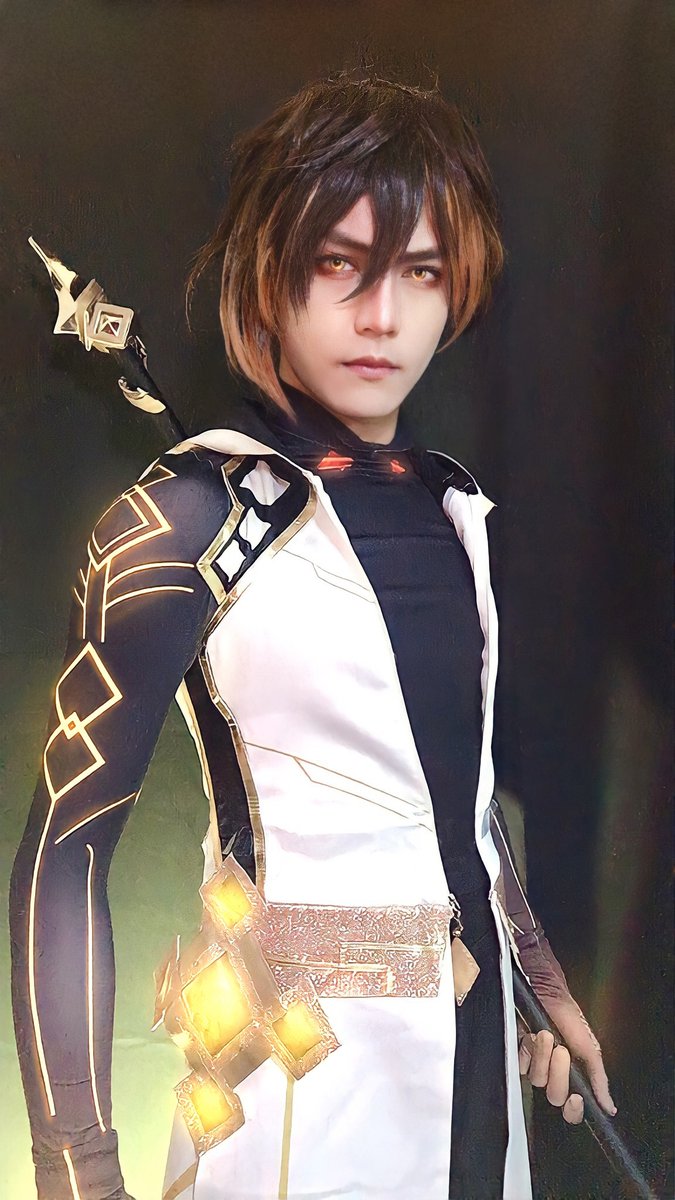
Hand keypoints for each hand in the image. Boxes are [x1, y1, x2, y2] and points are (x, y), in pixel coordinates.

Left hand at [518, 996, 616, 1123]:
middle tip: (562, 1050)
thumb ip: (599, 1079)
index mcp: (574, 1078)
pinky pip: (521, 1066)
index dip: (574, 1111)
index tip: (577, 1098)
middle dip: (559, 1073)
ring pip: (537, 1080)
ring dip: (543, 1056)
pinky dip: (528, 1050)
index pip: (573, 1111)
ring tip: (547, 1035)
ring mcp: (537, 1066)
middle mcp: (554, 1075)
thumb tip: (609, 1107)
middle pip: (555, 1096)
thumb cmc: (569, 1017)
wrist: (547, 994)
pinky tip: (532, 1036)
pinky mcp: (521, 1055)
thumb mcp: (590, 1048)